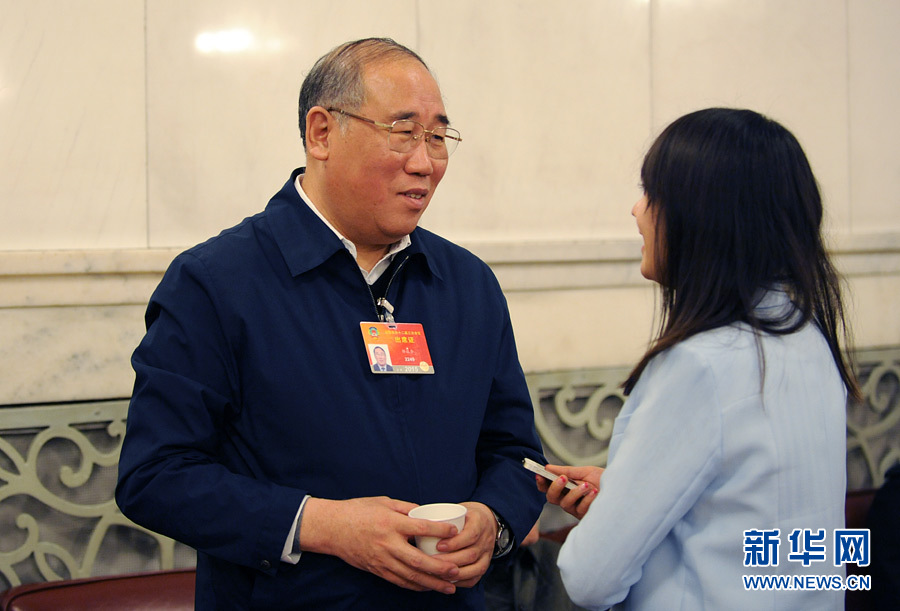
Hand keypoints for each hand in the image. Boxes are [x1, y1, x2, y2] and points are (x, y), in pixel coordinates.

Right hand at [299, 496, 460, 593]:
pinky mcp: (376, 569)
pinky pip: (399, 581)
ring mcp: (381, 559)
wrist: (332, 527)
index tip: (454, 532)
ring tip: (449, 586)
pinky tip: (428, 587)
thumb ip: (406, 508)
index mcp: (391, 523)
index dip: (440, 531)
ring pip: (410, 576)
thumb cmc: (358, 510)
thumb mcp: (384, 501)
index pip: (421, 528)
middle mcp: (387, 543)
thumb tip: (427, 512)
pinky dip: (415, 586)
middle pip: (418, 560)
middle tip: (457, 571)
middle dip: (440, 568)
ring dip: (432, 583)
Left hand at [429, 501, 496, 587]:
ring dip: (454, 574)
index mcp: (480, 522)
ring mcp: (487, 554)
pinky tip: (446, 581)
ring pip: (474, 569)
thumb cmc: (465, 515)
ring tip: (436, 574)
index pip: (470, 535)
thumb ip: (442, 516)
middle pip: (471, 554)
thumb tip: (415, 518)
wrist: (486, 520)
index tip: (438, 546)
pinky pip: (475, 578)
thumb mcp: (458, 509)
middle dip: (449, 561)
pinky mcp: (484, 565)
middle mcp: (486, 539)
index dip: (455, 543)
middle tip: (430, 562)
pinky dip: (460, 582)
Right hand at [536, 464, 602, 519]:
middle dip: (555, 487)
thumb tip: (548, 467)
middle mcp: (568, 499)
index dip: (541, 482)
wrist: (621, 489)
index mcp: (565, 488)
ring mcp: (576, 509)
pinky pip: (580, 509)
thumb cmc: (603, 480)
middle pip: (551, 498)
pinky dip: (587, 499)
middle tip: (563, 478)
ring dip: (575, 493)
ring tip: (587, 485)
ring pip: (565, 504)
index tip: (540, 474)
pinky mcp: (585, 516)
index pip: (548, 487)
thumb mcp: (584, 472)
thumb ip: (566, 470)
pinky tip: (594, 492)